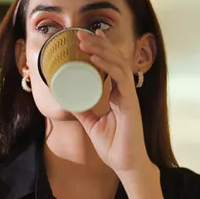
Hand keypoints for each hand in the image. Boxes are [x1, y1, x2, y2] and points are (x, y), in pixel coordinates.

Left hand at [74, 29, 154, 178]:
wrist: (126, 164)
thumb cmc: (114, 146)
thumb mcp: (93, 125)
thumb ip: (84, 112)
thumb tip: (69, 100)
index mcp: (119, 94)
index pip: (112, 64)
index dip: (101, 49)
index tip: (85, 38)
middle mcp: (125, 91)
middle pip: (115, 59)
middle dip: (98, 43)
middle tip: (80, 34)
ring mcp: (129, 96)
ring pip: (118, 63)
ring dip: (101, 49)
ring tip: (84, 40)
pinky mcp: (130, 103)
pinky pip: (120, 78)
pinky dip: (107, 66)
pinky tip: (95, 57)